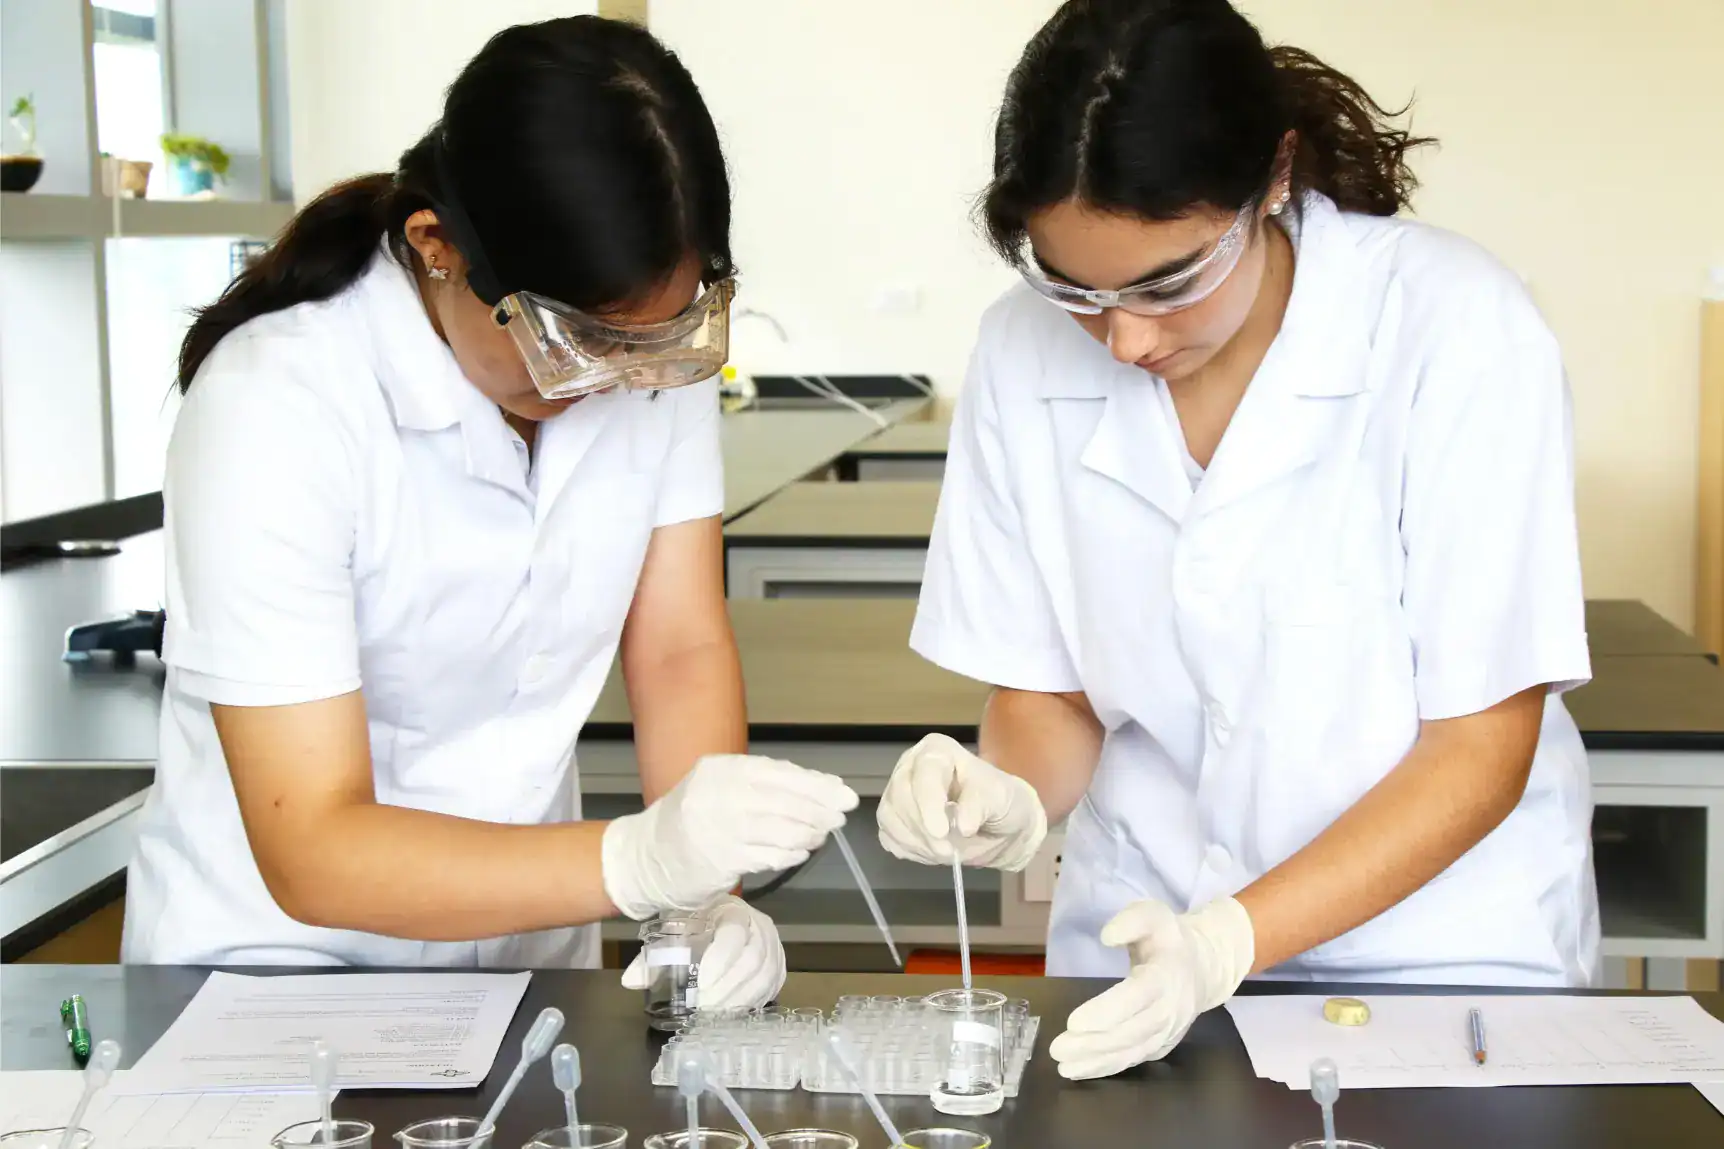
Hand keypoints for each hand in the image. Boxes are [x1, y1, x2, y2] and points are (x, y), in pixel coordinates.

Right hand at [602, 754, 857, 919]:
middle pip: (784, 799)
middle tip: (842, 815)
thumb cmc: (690, 822)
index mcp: (721, 769)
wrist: (643, 858)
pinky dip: (789, 853)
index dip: (816, 783)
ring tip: (822, 834)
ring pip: (779, 828)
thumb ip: (761, 788)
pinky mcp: (719, 860)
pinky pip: (766, 855)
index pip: (779, 772)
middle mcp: (718, 793)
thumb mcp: (718, 790)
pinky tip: (801, 852)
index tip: (842, 792)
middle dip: (819, 808)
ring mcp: (717, 828)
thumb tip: (817, 792)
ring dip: (808, 833)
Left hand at [620, 896, 785, 1012]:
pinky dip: (751, 1002)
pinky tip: (731, 1012)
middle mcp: (760, 925)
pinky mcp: (777, 966)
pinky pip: (772, 987)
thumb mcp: (674, 929)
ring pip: (765, 976)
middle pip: (753, 961)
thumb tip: (631, 980)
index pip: (734, 935)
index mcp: (733, 910)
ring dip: (739, 999)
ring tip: (714, 1013)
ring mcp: (773, 946)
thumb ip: (653, 954)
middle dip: (728, 988)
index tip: (701, 984)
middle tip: (704, 1007)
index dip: (720, 961)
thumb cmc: (697, 922)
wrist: (719, 916)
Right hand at [875, 733, 1046, 870]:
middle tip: (948, 851)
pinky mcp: (894, 819)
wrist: (997, 828)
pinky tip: (932, 853)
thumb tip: (961, 824)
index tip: (941, 832)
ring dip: (916, 842)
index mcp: (937, 751)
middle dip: (923, 829)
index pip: (924, 772)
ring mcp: (898, 793)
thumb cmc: (1000, 802)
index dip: (928, 803)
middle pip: (900, 795)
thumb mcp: (1000, 797)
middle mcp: (911, 767)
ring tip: (946, 853)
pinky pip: (888, 836)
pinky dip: (909, 850)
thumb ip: (981, 804)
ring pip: (889, 817)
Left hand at [1048, 897, 1254, 1079]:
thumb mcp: (1153, 915)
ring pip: (1132, 1052)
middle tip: (1057, 1048)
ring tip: (1064, 1066)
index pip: (1137, 997)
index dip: (1107, 1011)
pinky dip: (1108, 1068)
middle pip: (1131, 1032)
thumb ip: (1130, 921)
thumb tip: (1107, 936)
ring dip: (1097, 1062)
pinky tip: (1081, 1070)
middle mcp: (1170, 1009)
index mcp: (1166, 975)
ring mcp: (1168, 1032)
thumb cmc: (1167, 939)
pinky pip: (1134, 1059)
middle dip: (1093, 1043)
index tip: (1074, 1022)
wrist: (1202, 967)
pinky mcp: (1162, 1045)